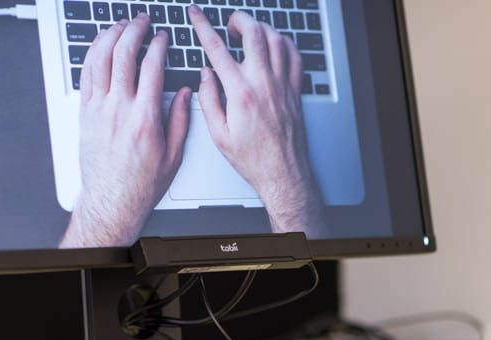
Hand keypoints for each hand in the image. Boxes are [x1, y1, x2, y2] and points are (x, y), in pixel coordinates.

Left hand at [60, 14, 191, 247]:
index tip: (163, 37)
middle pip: (124, 55)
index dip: (159, 45)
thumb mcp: (173, 155)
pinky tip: (100, 45)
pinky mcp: (85, 114)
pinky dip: (92, 54)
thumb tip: (182, 93)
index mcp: (145, 118)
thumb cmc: (141, 184)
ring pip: (100, 60)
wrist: (112, 201)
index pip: (152, 67)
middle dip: (134, 30)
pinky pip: (86, 75)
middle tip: (142, 21)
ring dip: (110, 36)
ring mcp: (98, 110)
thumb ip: (180, 120)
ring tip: (120, 25)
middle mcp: (119, 110)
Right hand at [189, 6, 323, 235]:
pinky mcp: (295, 90)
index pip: (218, 49)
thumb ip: (208, 100)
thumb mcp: (218, 135)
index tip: (195, 14)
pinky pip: (294, 55)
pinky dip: (284, 44)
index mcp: (241, 94)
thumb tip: (204, 76)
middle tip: (230, 24)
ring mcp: (283, 85)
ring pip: (277, 39)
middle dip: (239, 20)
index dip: (203, 26)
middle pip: (255, 33)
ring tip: (250, 34)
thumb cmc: (251, 158)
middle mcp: (264, 84)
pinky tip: (274, 47)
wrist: (282, 172)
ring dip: (261, 29)